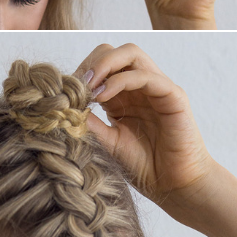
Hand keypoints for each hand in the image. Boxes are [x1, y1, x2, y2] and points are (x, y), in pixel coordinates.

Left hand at [75, 43, 216, 211]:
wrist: (173, 185)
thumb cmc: (142, 165)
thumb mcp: (105, 140)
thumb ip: (87, 121)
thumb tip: (62, 106)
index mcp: (122, 94)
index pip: (100, 63)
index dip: (81, 71)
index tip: (64, 90)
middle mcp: (139, 86)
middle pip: (114, 51)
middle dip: (91, 62)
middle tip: (76, 85)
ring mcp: (157, 88)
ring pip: (131, 54)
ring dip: (104, 65)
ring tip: (87, 87)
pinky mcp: (174, 96)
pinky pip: (147, 76)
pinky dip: (121, 80)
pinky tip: (102, 96)